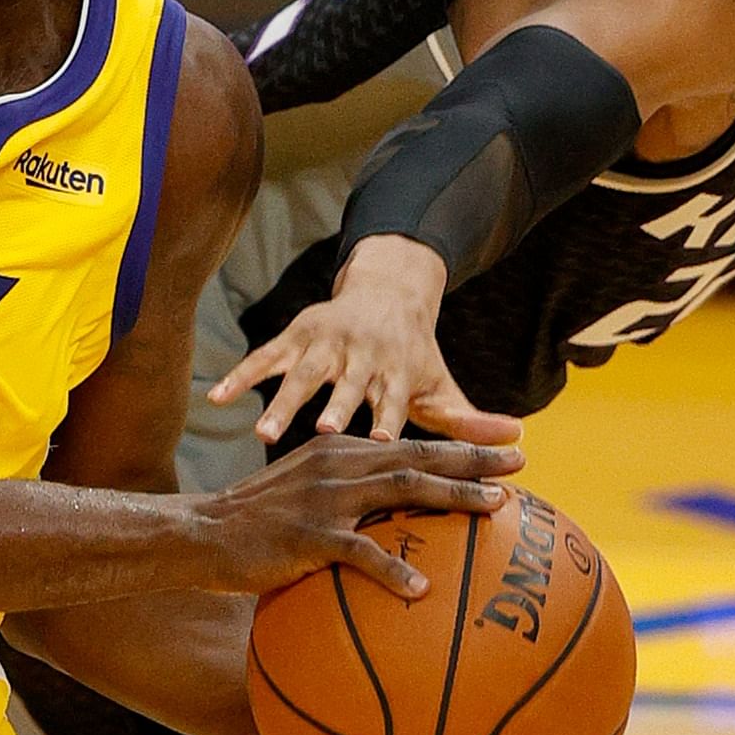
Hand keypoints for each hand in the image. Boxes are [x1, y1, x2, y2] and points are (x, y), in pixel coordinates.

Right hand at [195, 432, 521, 600]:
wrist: (201, 533)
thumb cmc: (259, 524)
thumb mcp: (306, 497)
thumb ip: (350, 502)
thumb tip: (396, 528)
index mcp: (342, 453)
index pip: (412, 444)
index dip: (463, 446)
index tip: (508, 449)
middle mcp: (339, 465)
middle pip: (419, 458)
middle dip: (474, 461)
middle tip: (522, 466)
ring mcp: (324, 499)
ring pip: (402, 491)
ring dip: (453, 499)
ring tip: (495, 510)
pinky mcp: (307, 536)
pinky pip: (359, 552)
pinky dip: (392, 568)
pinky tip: (422, 589)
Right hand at [208, 236, 523, 446]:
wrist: (388, 289)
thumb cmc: (414, 357)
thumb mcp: (439, 386)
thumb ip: (469, 421)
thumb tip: (519, 445)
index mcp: (397, 372)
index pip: (393, 402)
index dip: (388, 421)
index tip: (383, 444)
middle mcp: (362, 356)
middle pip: (347, 388)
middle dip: (336, 407)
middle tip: (324, 433)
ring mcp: (326, 344)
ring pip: (302, 374)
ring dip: (282, 400)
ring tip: (262, 432)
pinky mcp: (297, 336)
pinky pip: (264, 357)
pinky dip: (241, 375)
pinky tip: (215, 399)